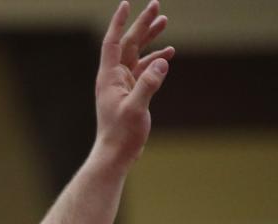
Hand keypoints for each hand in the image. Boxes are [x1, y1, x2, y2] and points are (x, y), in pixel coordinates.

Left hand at [94, 1, 173, 167]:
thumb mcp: (136, 109)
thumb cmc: (121, 135)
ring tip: (164, 21)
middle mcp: (115, 77)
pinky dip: (155, 61)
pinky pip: (144, 71)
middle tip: (157, 6)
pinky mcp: (132, 94)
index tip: (127, 4)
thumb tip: (163, 62)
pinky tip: (168, 54)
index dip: (119, 22)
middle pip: (129, 43)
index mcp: (109, 77)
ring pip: (137, 54)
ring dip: (151, 39)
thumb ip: (149, 84)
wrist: (116, 155)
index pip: (113, 42)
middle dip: (143, 24)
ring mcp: (123, 85)